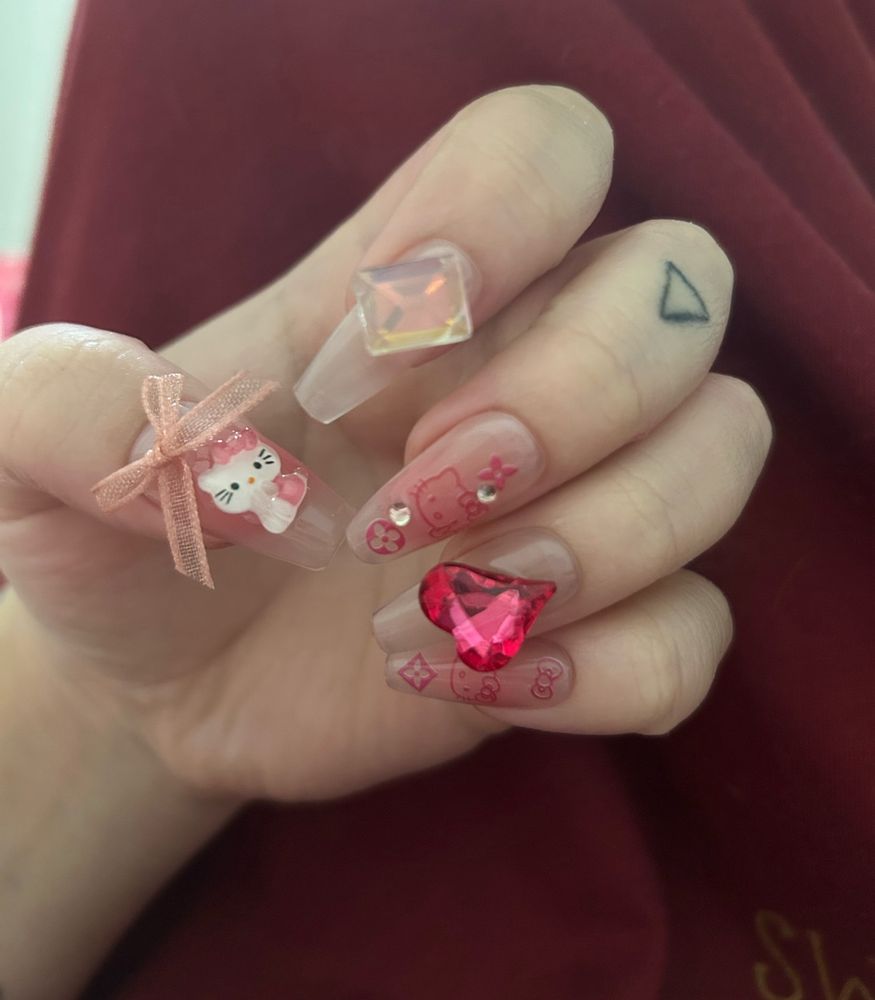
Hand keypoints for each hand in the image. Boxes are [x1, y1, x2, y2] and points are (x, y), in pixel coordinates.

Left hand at [0, 86, 771, 804]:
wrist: (163, 670)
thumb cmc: (121, 534)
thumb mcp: (34, 456)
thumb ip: (69, 407)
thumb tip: (234, 470)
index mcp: (408, 291)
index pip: (549, 147)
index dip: (491, 228)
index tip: (348, 371)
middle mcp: (524, 370)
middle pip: (683, 292)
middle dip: (565, 402)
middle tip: (407, 505)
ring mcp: (578, 501)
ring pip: (723, 451)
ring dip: (591, 544)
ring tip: (421, 612)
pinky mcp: (596, 627)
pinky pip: (698, 633)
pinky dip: (609, 670)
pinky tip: (480, 684)